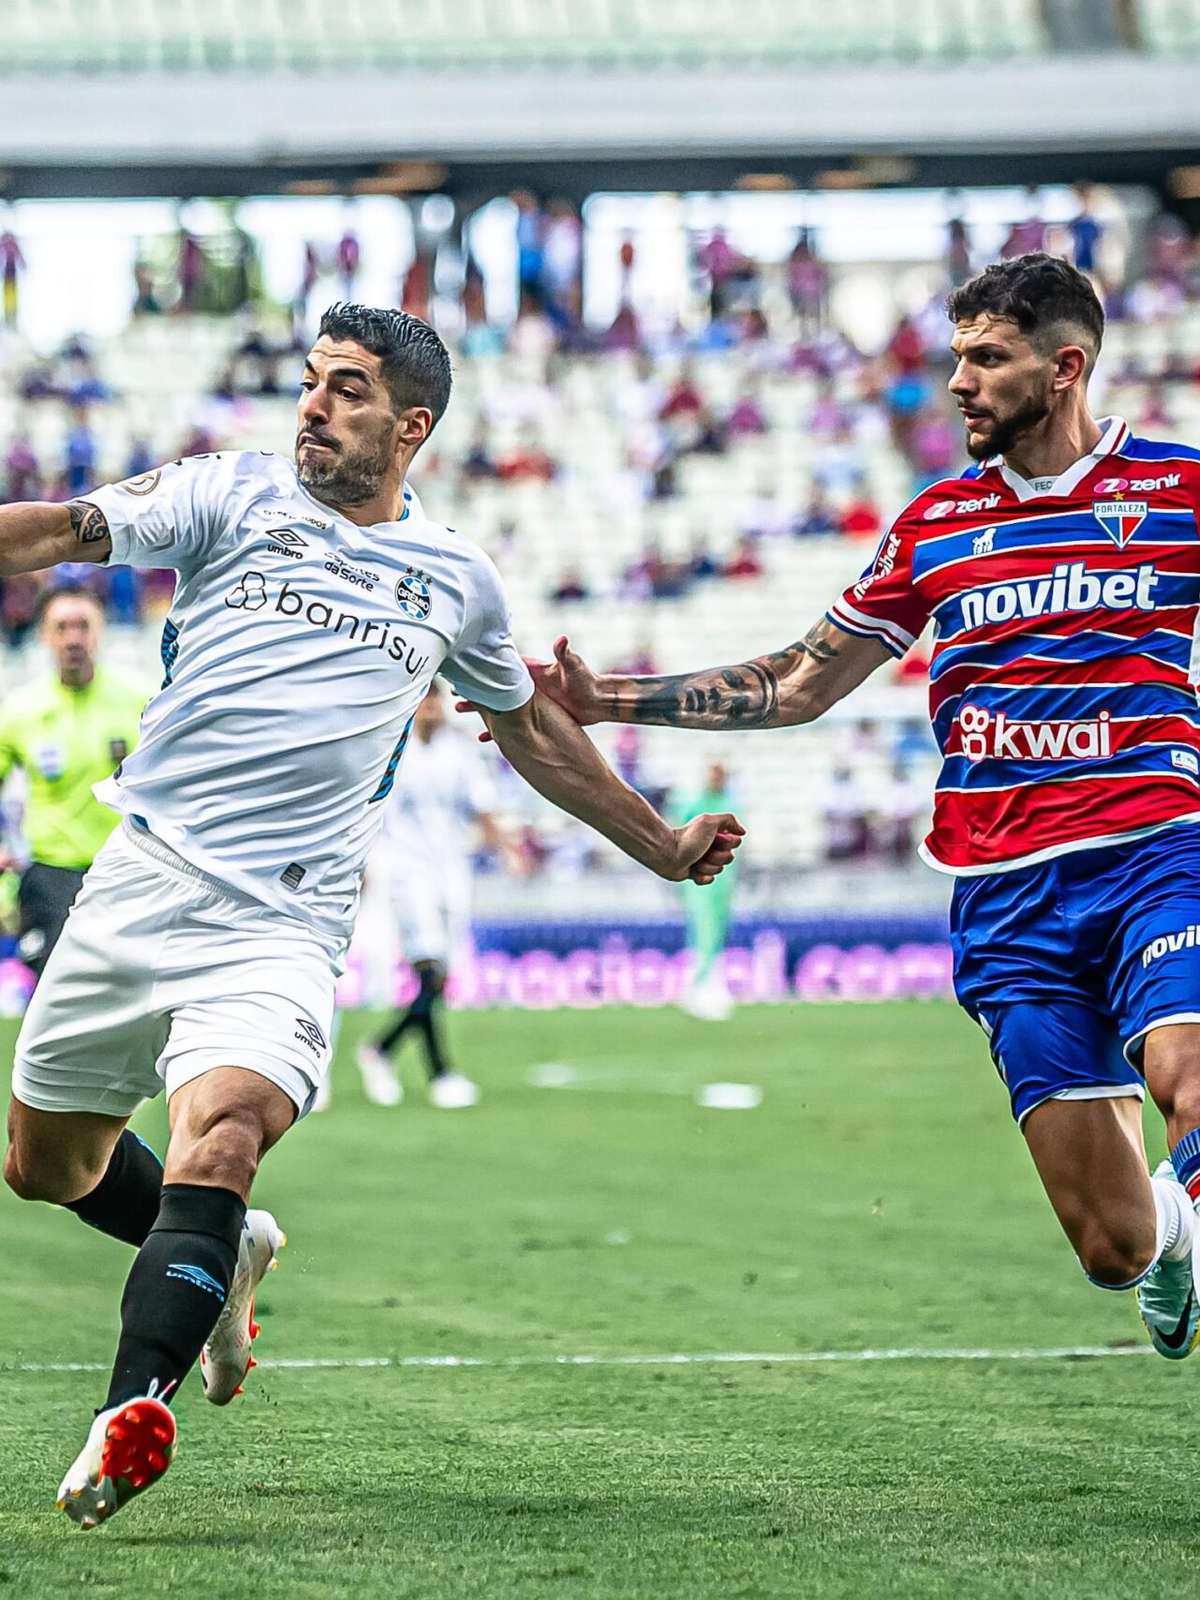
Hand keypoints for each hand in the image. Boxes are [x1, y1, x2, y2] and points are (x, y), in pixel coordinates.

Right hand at [456, 635, 602, 743]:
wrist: (597, 700)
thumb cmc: (586, 680)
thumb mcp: (574, 667)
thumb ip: (565, 654)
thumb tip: (562, 639)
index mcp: (532, 670)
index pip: (503, 667)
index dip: (484, 668)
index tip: (466, 670)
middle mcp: (526, 685)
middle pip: (495, 686)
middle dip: (475, 688)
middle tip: (454, 692)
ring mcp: (527, 700)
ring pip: (498, 704)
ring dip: (480, 707)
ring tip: (460, 710)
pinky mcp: (533, 714)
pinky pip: (510, 722)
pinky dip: (497, 729)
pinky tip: (483, 737)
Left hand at [659, 813, 744, 885]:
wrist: (668, 853)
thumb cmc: (688, 837)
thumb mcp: (710, 821)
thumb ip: (729, 820)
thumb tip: (742, 832)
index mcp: (715, 834)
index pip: (735, 843)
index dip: (727, 843)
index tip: (715, 839)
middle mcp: (711, 846)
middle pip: (729, 858)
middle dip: (717, 856)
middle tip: (703, 851)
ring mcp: (704, 860)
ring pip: (719, 870)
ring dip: (707, 866)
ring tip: (694, 861)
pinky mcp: (696, 873)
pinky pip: (709, 879)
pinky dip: (702, 877)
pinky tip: (693, 871)